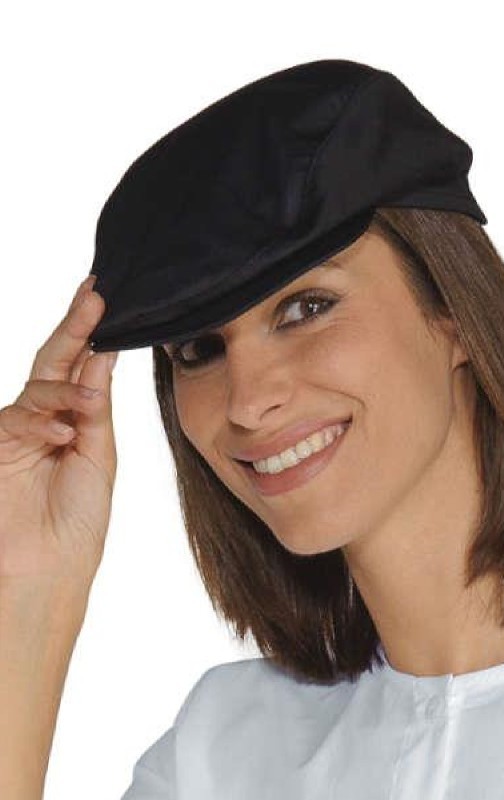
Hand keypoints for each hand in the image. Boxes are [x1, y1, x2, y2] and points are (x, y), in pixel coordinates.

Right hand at [0, 276, 118, 585]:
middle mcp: (45, 418)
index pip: (83, 366)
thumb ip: (95, 408)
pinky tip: (65, 436)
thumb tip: (101, 356)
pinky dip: (46, 423)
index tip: (108, 297)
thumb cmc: (77, 518)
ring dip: (69, 389)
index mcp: (73, 419)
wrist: (48, 569)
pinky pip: (21, 418)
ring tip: (92, 405)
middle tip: (96, 293)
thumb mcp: (98, 455)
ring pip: (40, 386)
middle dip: (76, 325)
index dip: (93, 332)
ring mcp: (17, 430)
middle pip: (57, 360)